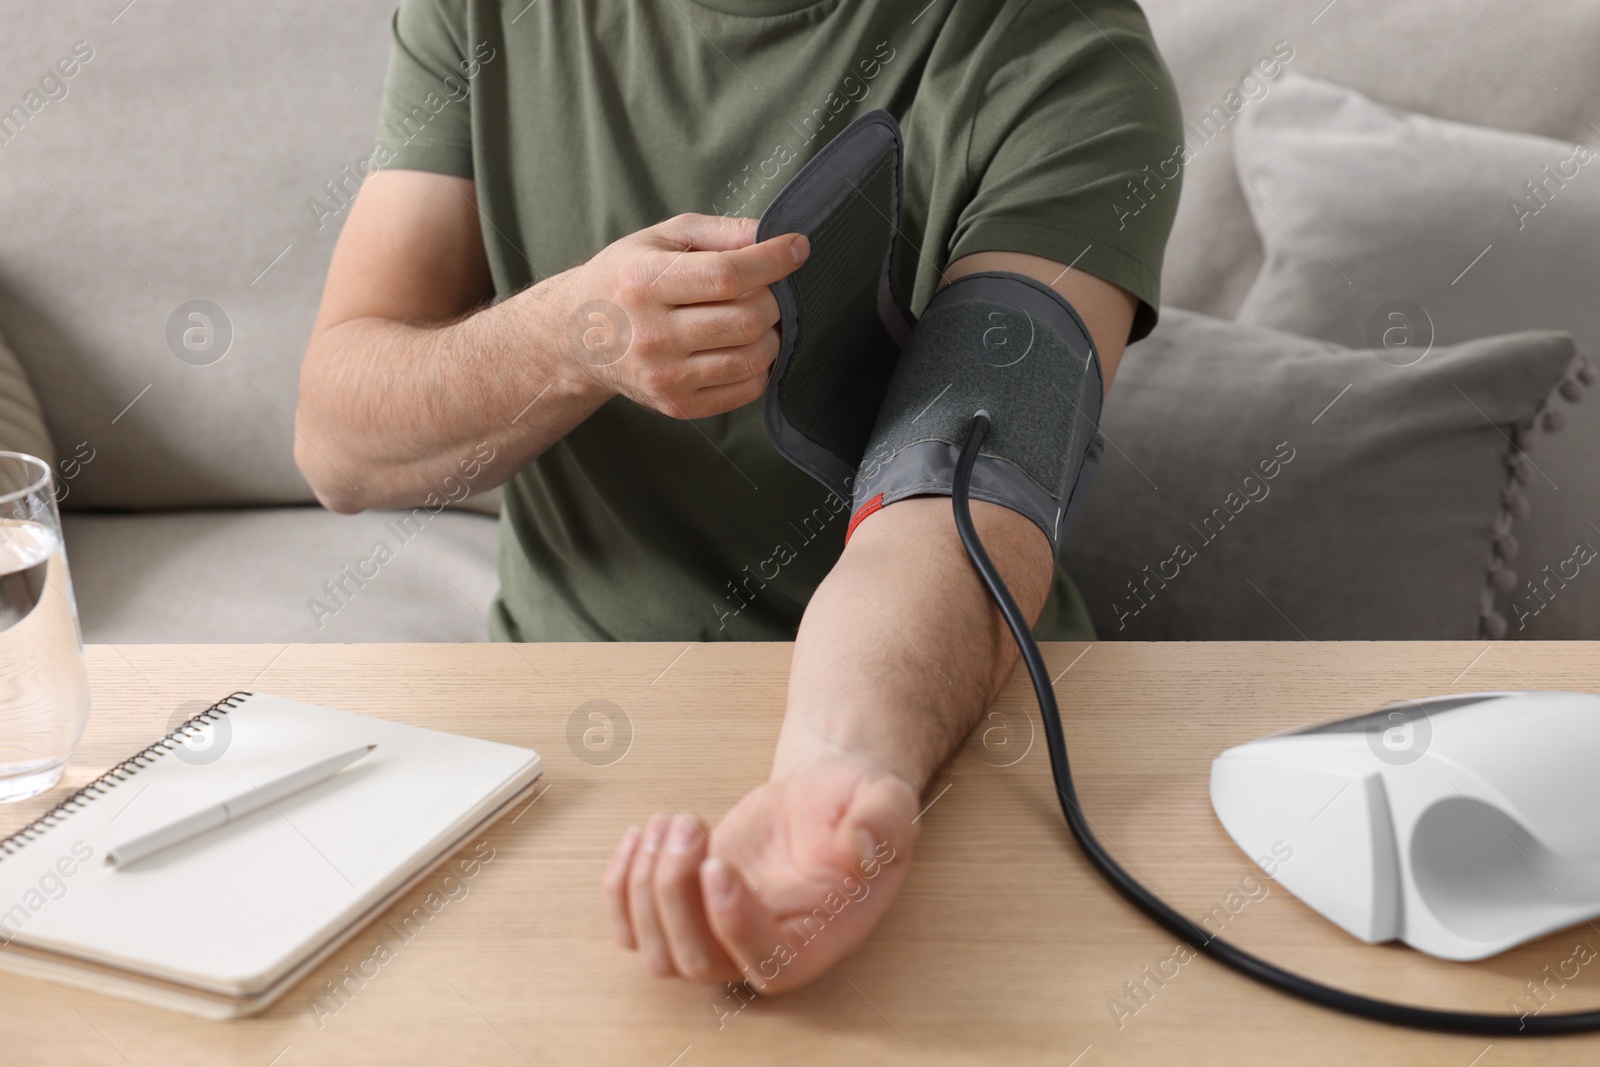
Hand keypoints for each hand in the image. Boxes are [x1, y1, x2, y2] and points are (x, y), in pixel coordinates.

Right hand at [555, 213, 808, 419]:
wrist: (579, 338)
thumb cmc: (627, 278)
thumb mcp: (662, 238)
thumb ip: (720, 232)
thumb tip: (773, 235)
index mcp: (644, 282)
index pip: (727, 274)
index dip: (773, 261)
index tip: (797, 248)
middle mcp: (651, 334)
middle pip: (746, 319)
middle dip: (774, 298)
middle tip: (767, 288)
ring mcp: (664, 377)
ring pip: (753, 358)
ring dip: (772, 334)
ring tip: (756, 317)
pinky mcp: (677, 406)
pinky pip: (746, 390)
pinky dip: (760, 366)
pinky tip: (743, 346)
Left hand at [603, 749, 918, 993]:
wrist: (826, 799)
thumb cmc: (857, 805)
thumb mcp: (884, 802)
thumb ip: (880, 823)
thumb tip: (861, 848)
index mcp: (819, 936)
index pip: (768, 963)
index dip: (733, 925)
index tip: (715, 864)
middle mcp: (765, 949)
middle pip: (698, 962)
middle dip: (675, 892)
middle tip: (689, 824)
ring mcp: (719, 936)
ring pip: (658, 952)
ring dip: (645, 887)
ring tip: (669, 821)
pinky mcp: (687, 912)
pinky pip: (633, 930)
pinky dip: (618, 889)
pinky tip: (638, 836)